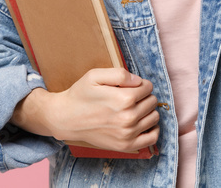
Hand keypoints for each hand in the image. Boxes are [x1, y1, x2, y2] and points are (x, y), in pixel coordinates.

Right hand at [15, 67, 159, 152]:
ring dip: (148, 111)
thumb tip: (139, 80)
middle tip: (131, 96)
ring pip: (154, 118)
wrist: (66, 119)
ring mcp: (127, 134)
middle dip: (144, 96)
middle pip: (152, 102)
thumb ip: (120, 74)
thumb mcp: (95, 75)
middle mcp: (128, 118)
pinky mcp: (126, 146)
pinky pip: (152, 138)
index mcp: (123, 99)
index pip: (148, 87)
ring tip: (135, 108)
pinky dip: (152, 129)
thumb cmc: (80, 95)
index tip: (131, 86)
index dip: (141, 84)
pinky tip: (143, 123)